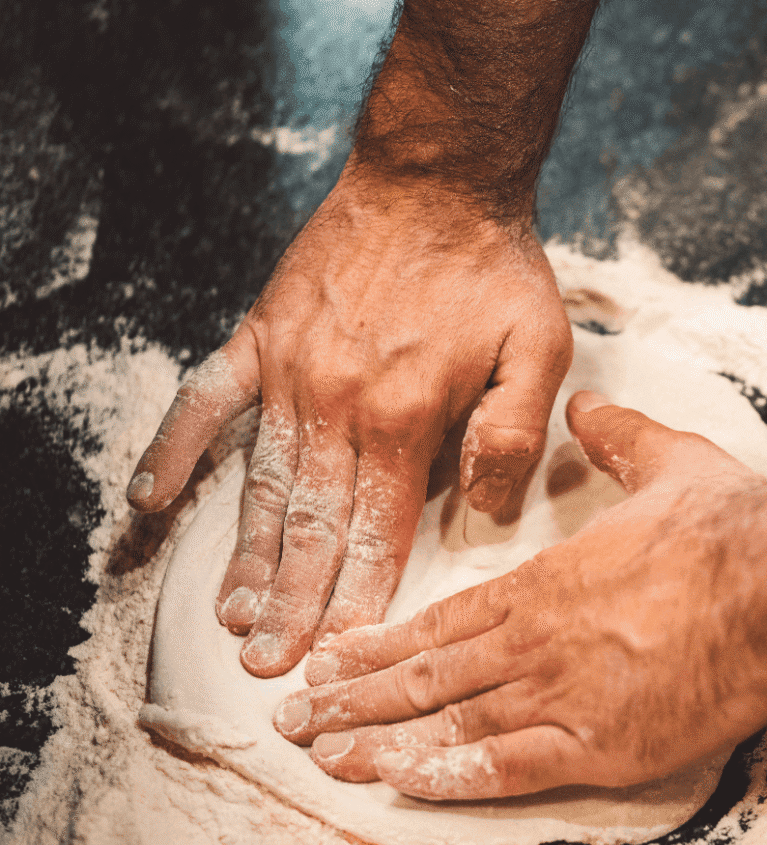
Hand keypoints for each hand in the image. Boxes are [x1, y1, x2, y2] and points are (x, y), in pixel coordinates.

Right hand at [127, 164, 571, 677]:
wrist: (437, 181)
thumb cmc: (495, 269)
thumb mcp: (540, 349)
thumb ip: (512, 433)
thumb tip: (484, 507)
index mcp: (408, 415)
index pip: (380, 529)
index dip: (360, 597)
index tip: (341, 653)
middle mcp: (339, 403)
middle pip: (313, 523)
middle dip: (294, 601)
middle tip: (270, 663)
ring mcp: (290, 370)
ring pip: (263, 482)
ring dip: (246, 553)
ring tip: (231, 615)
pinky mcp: (260, 336)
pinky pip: (205, 401)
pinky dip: (175, 450)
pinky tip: (149, 501)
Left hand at [270, 391, 766, 799]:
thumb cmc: (731, 525)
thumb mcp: (670, 461)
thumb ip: (619, 438)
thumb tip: (589, 406)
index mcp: (548, 580)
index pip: (443, 620)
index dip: (382, 642)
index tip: (334, 656)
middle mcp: (536, 638)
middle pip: (427, 674)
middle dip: (355, 698)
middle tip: (296, 716)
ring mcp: (561, 693)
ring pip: (449, 721)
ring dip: (380, 740)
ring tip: (324, 754)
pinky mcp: (600, 744)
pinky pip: (506, 768)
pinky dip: (449, 776)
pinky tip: (404, 783)